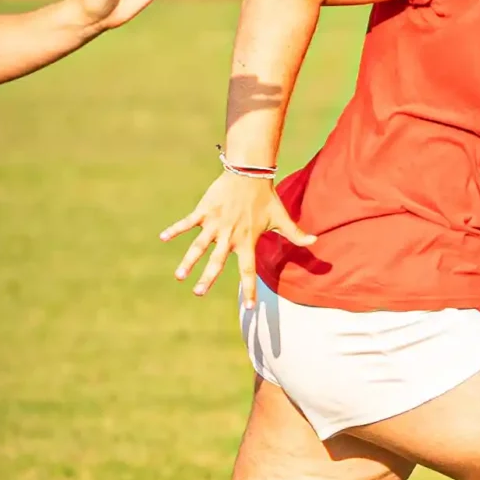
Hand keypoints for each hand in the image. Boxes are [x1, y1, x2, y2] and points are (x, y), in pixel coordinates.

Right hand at [160, 173, 315, 308]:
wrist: (250, 172)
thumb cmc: (266, 197)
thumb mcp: (281, 218)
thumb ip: (296, 234)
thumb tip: (316, 242)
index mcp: (247, 240)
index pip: (249, 270)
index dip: (249, 288)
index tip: (249, 307)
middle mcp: (230, 235)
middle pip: (217, 262)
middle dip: (208, 278)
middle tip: (199, 293)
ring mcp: (215, 223)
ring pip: (199, 246)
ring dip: (188, 261)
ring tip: (179, 276)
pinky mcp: (205, 211)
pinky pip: (187, 222)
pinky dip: (175, 229)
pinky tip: (162, 237)